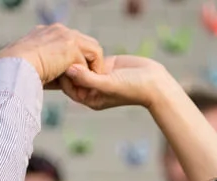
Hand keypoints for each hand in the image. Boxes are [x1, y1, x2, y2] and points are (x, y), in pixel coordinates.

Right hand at [0, 23, 103, 85]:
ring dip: (93, 68)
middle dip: (90, 61)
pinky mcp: (71, 46)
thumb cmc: (18, 73)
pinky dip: (88, 74)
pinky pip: (89, 60)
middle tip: (89, 80)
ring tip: (89, 84)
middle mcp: (57, 30)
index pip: (72, 42)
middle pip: (87, 42)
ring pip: (92, 50)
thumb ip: (50, 69)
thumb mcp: (36, 67)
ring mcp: (65, 35)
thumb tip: (58, 81)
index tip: (77, 76)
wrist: (13, 67)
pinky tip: (83, 85)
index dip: (78, 59)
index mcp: (46, 33)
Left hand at [58, 55, 176, 111]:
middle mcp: (92, 89)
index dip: (64, 76)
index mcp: (90, 99)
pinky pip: (91, 57)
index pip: (69, 88)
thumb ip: (88, 79)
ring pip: (81, 65)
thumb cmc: (132, 88)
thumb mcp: (108, 84)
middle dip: (69, 64)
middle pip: (73, 76)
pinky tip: (85, 44)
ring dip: (78, 56)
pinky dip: (87, 51)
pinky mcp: (105, 65)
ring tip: (76, 46)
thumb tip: (69, 69)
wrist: (153, 81)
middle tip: (66, 51)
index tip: (62, 62)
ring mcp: (98, 77)